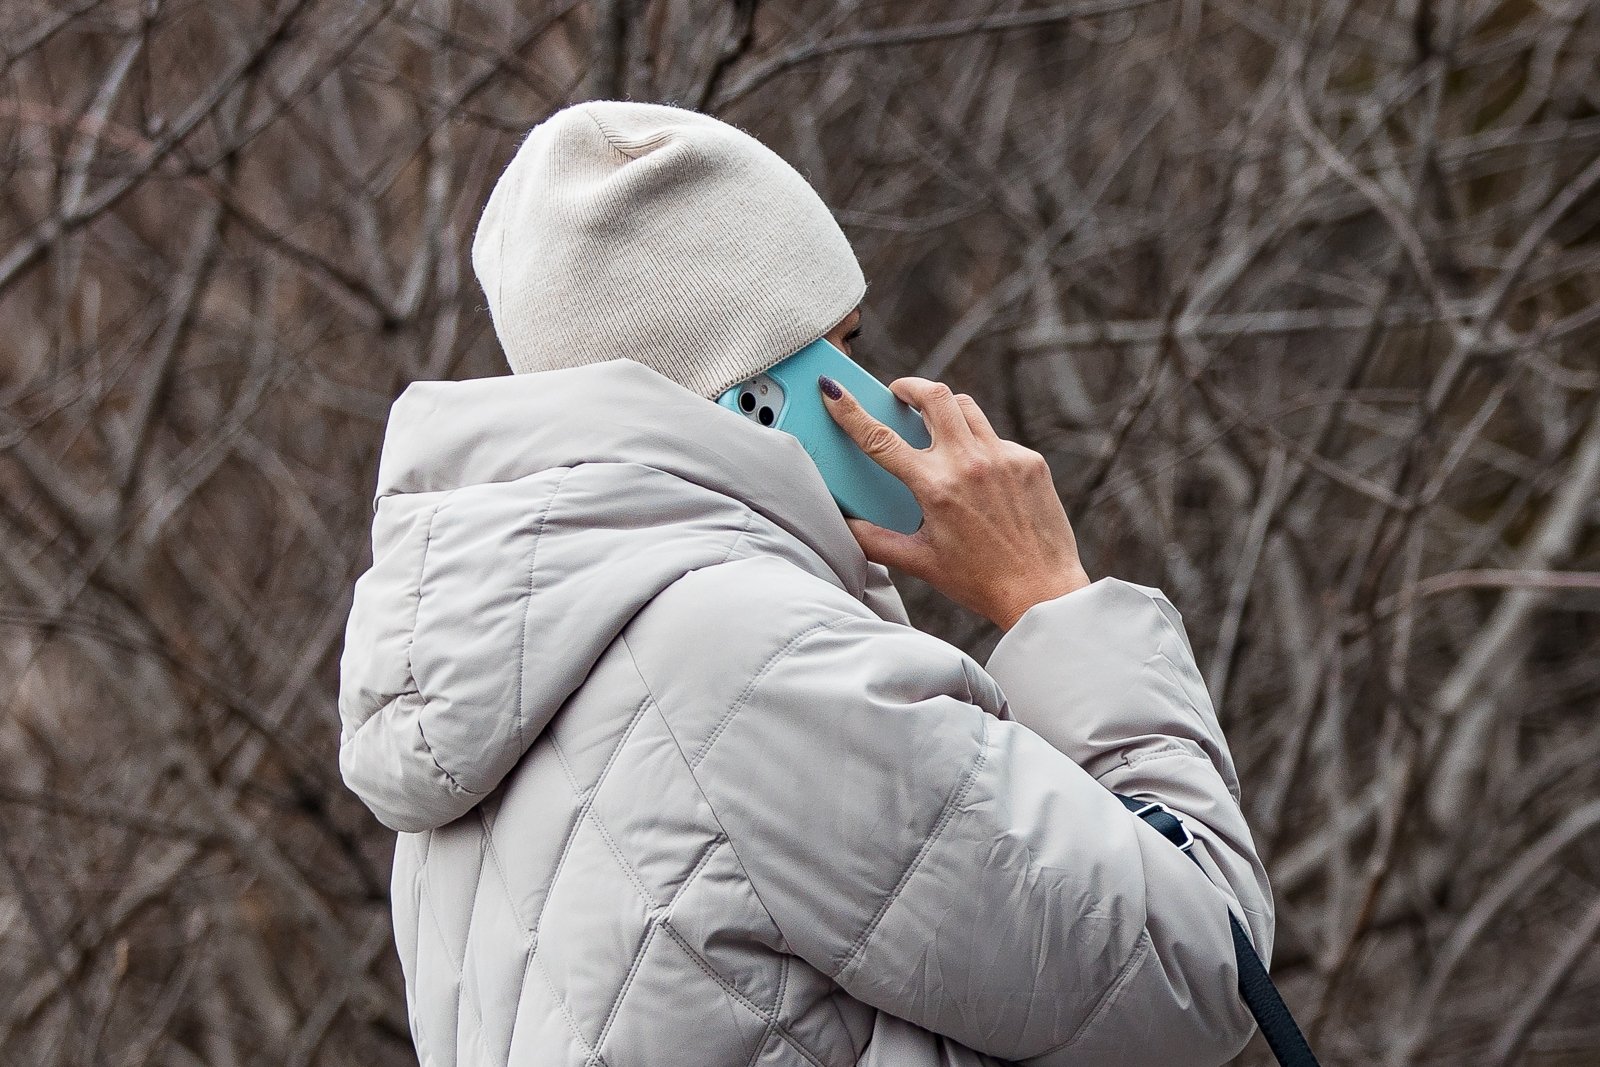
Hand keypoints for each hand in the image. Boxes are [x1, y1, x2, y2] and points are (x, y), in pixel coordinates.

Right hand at [819, 374, 1090, 630]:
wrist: (1041, 592)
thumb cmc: (979, 582)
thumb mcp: (919, 562)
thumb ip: (875, 541)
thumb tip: (845, 525)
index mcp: (935, 487)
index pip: (881, 439)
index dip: (850, 411)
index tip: (833, 389)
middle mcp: (969, 464)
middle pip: (933, 395)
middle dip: (909, 386)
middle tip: (898, 394)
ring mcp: (1004, 458)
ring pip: (965, 407)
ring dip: (943, 408)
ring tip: (935, 424)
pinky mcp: (1030, 461)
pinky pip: (995, 438)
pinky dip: (979, 445)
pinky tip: (978, 473)